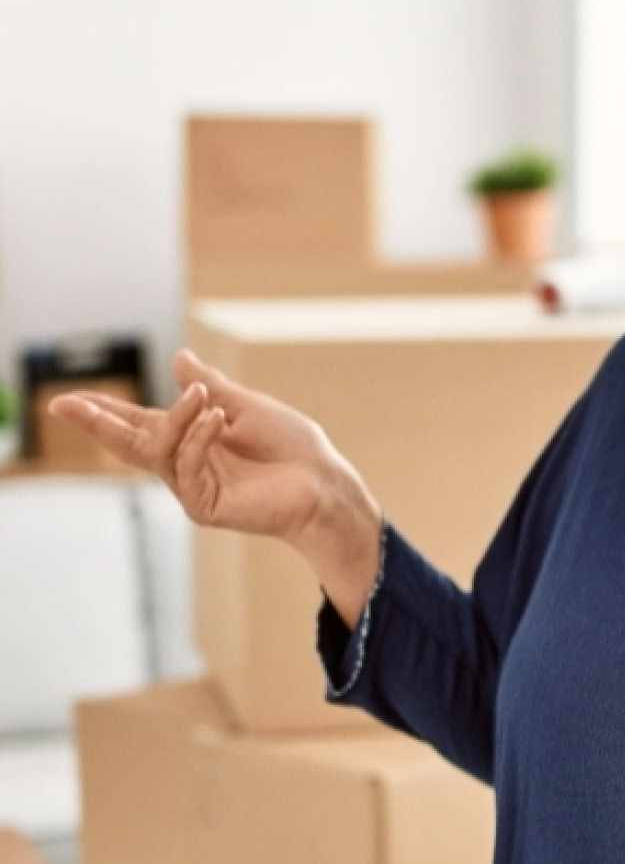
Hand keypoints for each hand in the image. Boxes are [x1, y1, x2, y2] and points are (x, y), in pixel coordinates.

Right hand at [46, 350, 373, 549]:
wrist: (322, 480)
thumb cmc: (292, 446)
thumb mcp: (247, 406)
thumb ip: (209, 386)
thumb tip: (179, 358)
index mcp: (193, 439)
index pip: (141, 422)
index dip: (107, 411)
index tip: (71, 397)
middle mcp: (186, 463)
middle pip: (130, 443)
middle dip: (98, 422)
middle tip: (62, 403)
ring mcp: (192, 487)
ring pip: (159, 451)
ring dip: (177, 419)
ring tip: (203, 399)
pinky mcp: (204, 505)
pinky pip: (186, 468)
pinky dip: (198, 439)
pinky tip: (216, 420)